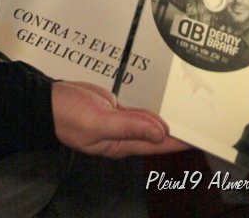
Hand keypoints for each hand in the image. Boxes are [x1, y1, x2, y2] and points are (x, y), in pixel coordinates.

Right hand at [51, 81, 188, 158]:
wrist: (47, 102)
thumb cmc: (67, 116)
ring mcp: (119, 122)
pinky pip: (137, 110)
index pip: (157, 145)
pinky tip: (162, 104)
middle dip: (177, 131)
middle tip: (202, 124)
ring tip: (188, 115)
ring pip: (149, 121)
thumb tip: (160, 133)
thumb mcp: (99, 122)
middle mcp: (124, 136)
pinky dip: (150, 108)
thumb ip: (130, 126)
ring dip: (166, 119)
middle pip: (157, 135)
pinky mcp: (114, 108)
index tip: (200, 138)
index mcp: (121, 145)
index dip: (179, 142)